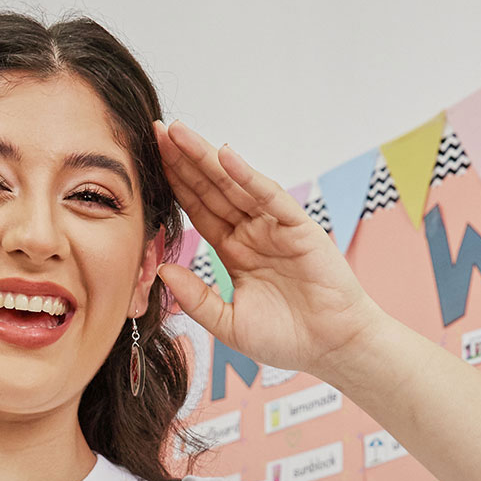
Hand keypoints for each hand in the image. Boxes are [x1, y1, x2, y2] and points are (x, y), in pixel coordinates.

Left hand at [153, 119, 379, 374]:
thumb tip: (162, 271)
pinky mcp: (298, 227)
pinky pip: (269, 196)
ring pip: (235, 186)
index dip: (176, 186)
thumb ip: (197, 299)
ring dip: (207, 159)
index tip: (150, 162)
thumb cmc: (286, 338)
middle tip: (157, 132)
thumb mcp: (229, 324)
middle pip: (212, 190)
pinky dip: (247, 176)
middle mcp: (252, 232)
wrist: (331, 348)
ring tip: (180, 134)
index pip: (199, 210)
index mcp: (234, 251)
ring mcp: (274, 226)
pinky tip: (225, 156)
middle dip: (184, 161)